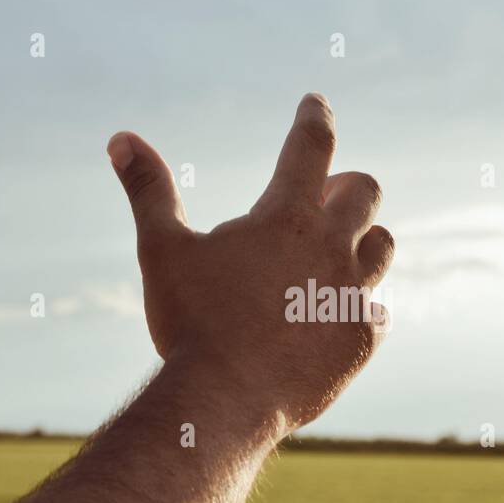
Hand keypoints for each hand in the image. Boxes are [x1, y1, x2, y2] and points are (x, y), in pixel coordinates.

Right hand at [107, 94, 393, 434]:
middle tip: (328, 193)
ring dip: (364, 240)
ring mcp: (354, 292)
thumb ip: (147, 190)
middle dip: (346, 187)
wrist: (226, 399)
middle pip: (364, 192)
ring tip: (338, 252)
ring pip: (382, 246)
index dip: (314, 116)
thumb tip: (121, 139)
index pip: (311, 145)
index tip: (316, 103)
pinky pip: (379, 310)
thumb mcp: (161, 250)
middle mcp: (331, 246)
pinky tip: (340, 315)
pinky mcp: (363, 337)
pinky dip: (361, 307)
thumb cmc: (190, 322)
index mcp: (285, 216)